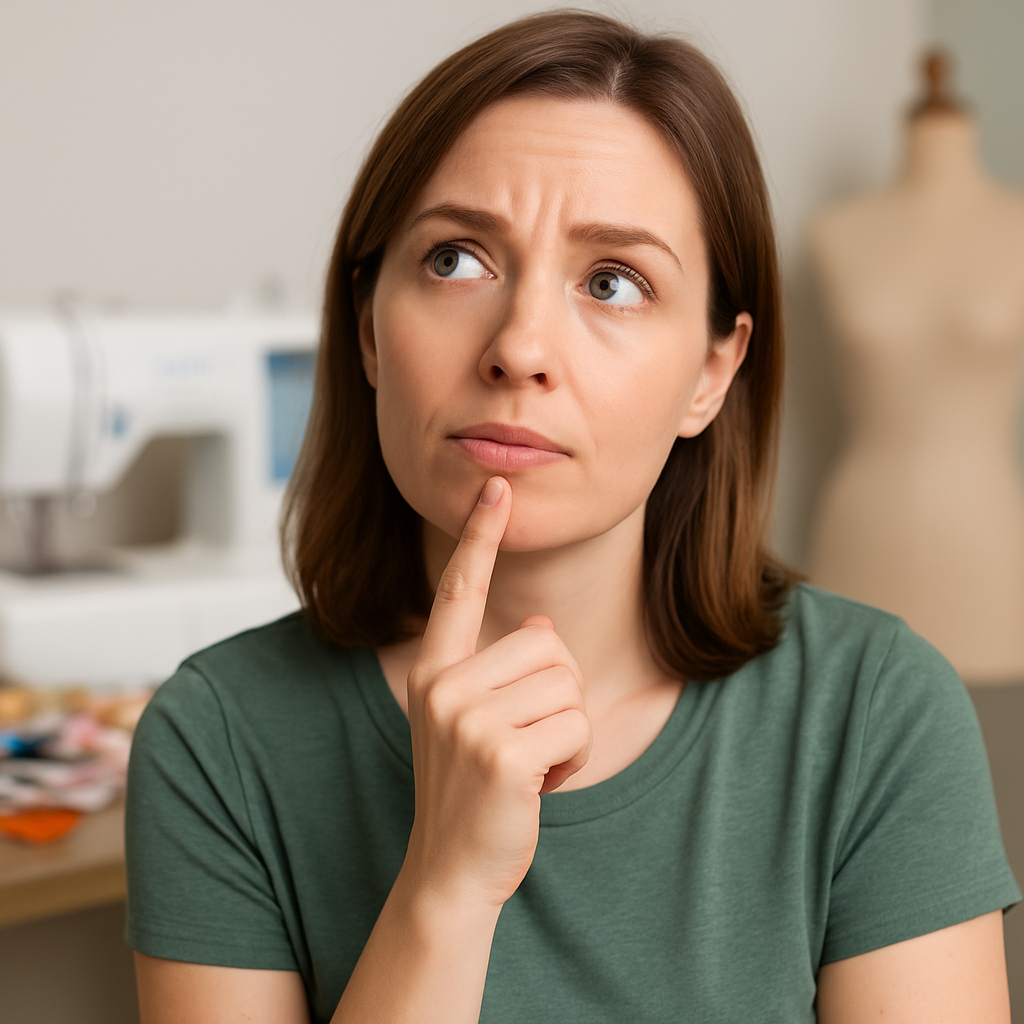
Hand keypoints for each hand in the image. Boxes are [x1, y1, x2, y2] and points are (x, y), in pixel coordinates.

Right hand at [401, 476, 591, 908]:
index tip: (496, 488)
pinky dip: (575, 758)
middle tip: (525, 741)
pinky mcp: (500, 753)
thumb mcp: (473, 719)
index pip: (459, 589)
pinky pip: (578, 725)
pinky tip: (540, 784)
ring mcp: (467, 719)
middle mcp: (442, 685)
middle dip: (558, 693)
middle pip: (548, 644)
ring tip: (530, 763)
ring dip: (568, 729)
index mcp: (434, 669)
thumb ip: (498, 668)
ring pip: (569, 684)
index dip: (480, 536)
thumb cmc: (474, 789)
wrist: (452, 868)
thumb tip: (539, 627)